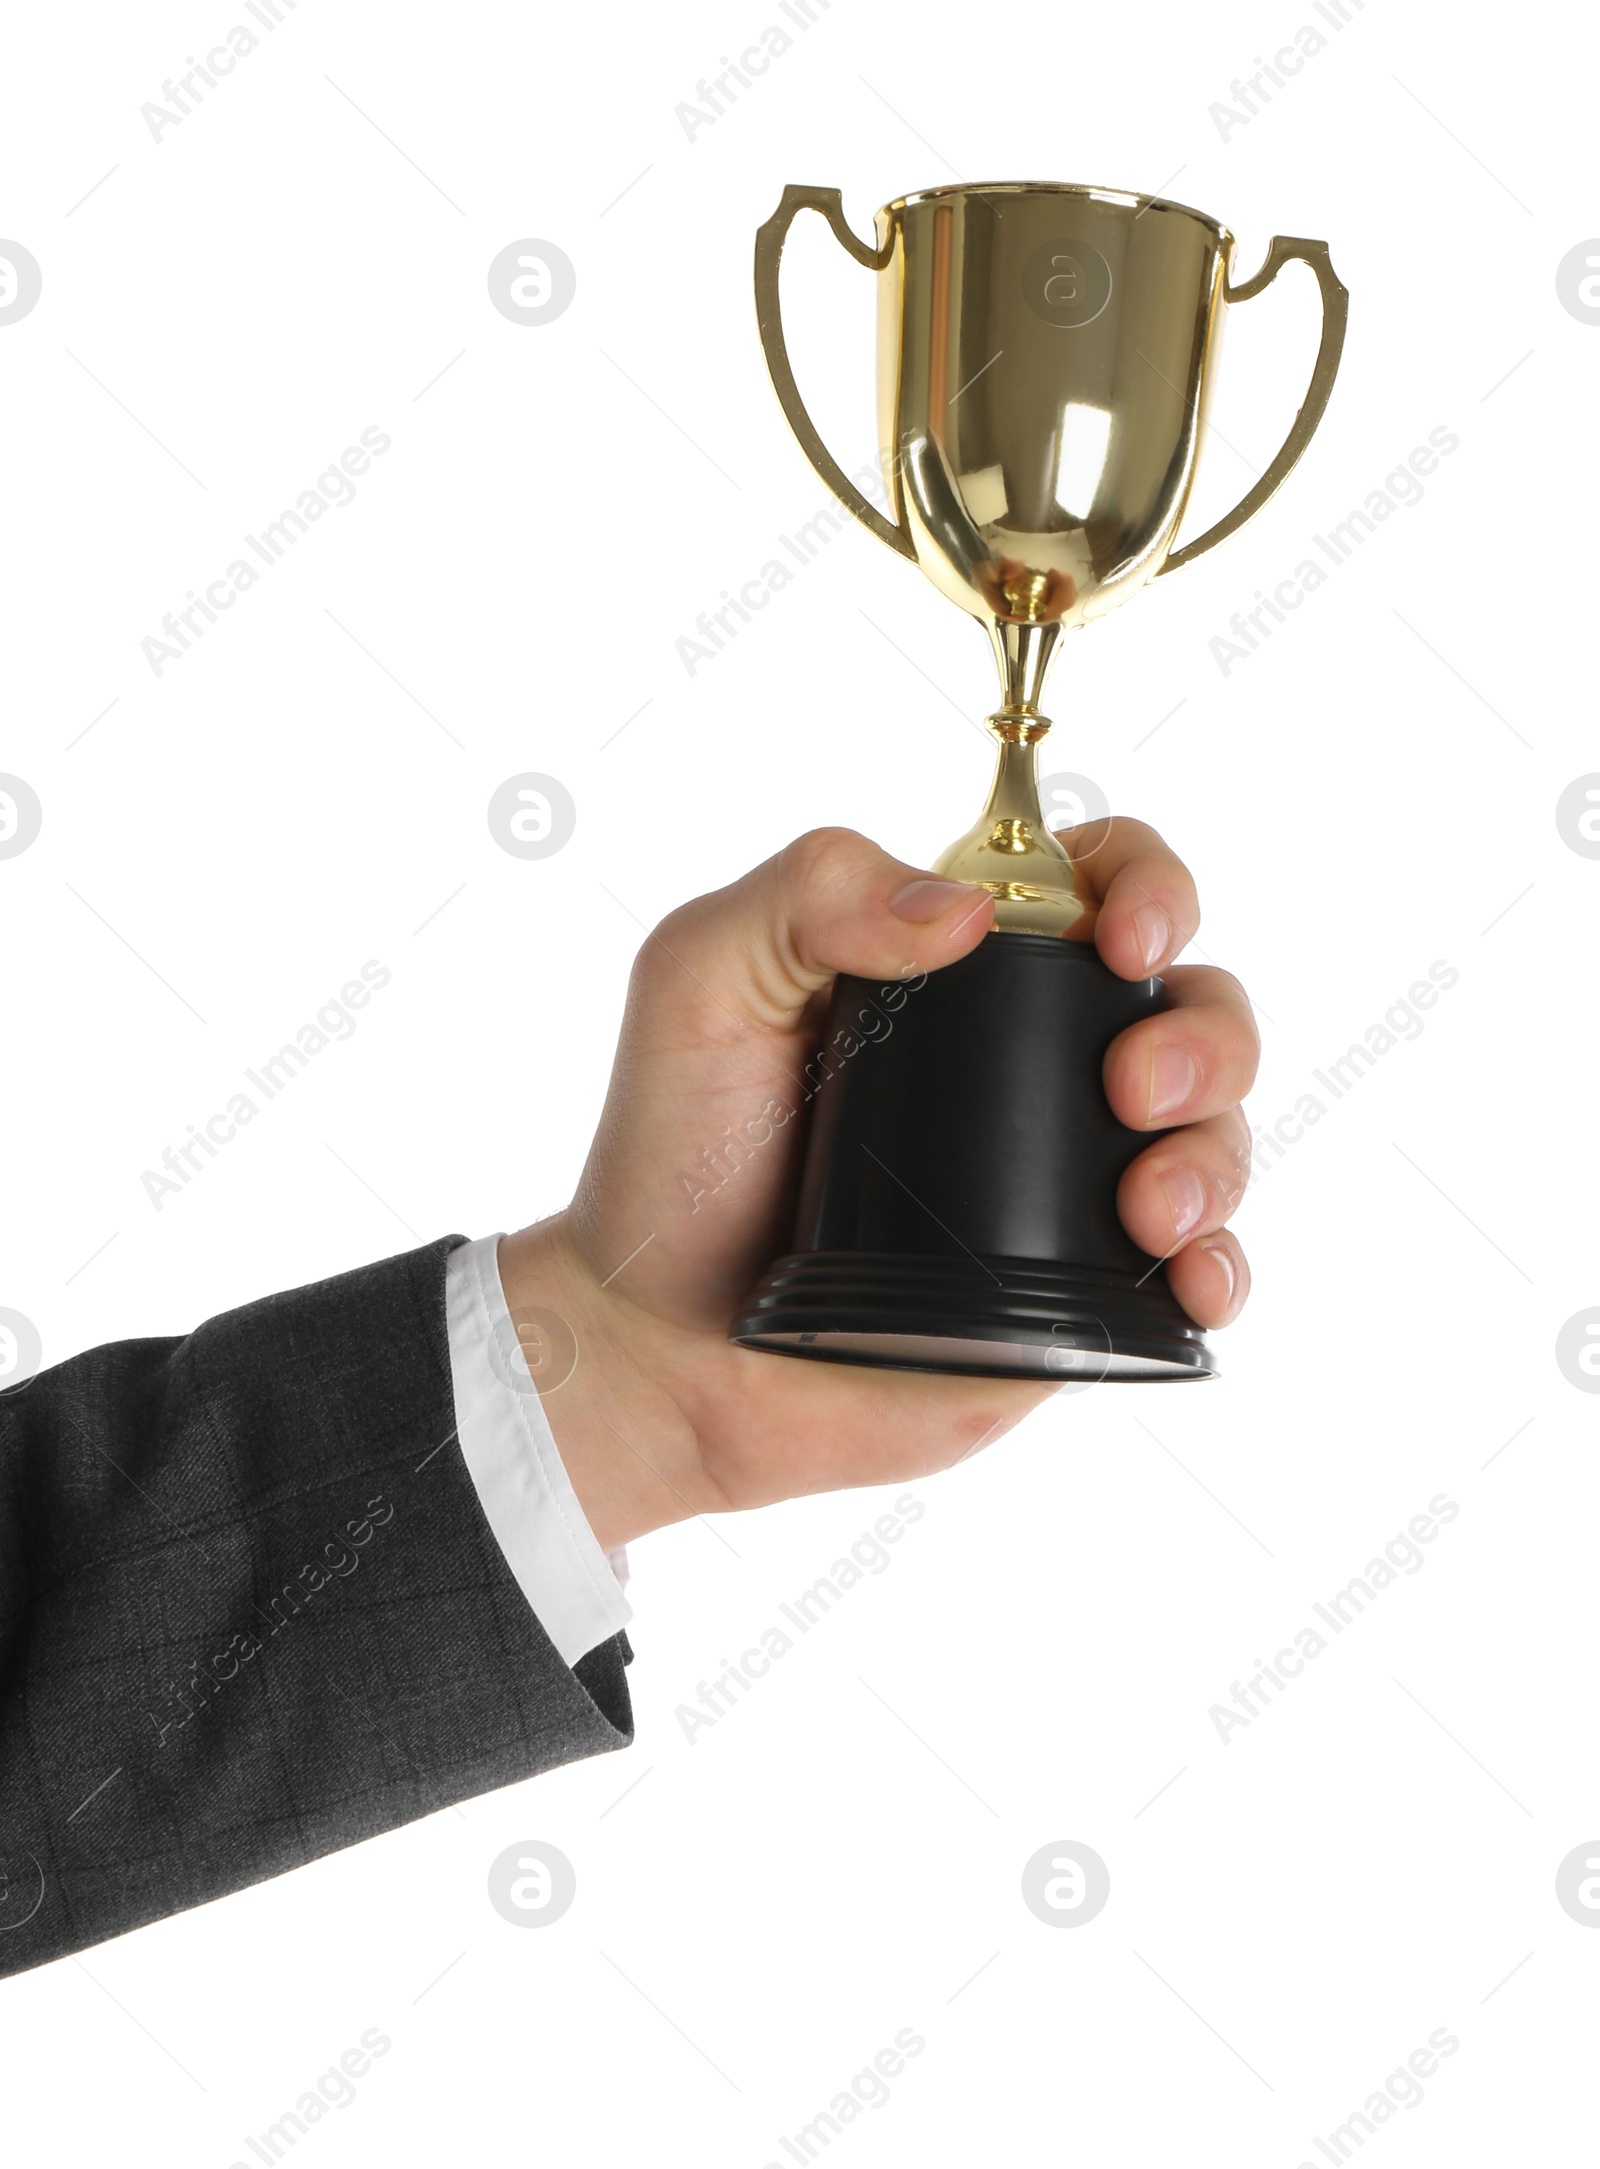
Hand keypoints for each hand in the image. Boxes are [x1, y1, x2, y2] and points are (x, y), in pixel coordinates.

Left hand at [499, 822, 1256, 1549]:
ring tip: (1147, 1210)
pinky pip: (1196, 1272)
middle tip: (1134, 1087)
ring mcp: (1064, 1184)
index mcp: (962, 973)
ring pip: (1215, 1135)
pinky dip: (1223, 1269)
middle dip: (1207, 1033)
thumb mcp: (701, 978)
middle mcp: (1033, 1067)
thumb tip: (964, 908)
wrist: (659, 1345)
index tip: (1124, 936)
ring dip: (1215, 1154)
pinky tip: (1192, 1280)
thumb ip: (808, 892)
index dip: (1151, 884)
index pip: (1102, 883)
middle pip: (1195, 1005)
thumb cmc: (672, 1156)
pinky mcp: (1074, 1298)